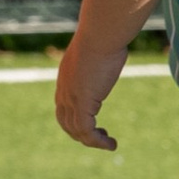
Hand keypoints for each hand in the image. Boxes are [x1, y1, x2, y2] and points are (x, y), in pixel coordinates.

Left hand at [54, 25, 126, 152]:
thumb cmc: (105, 37)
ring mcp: (71, 97)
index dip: (74, 120)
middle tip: (99, 138)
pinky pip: (86, 130)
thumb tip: (115, 45)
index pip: (63, 107)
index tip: (93, 125)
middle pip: (65, 122)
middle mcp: (64, 90)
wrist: (100, 33)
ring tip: (109, 144)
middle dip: (80, 134)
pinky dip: (97, 141)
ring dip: (92, 141)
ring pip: (76, 130)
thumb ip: (102, 55)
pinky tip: (110, 144)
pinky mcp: (82, 102)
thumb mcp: (100, 49)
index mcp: (66, 79)